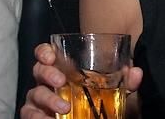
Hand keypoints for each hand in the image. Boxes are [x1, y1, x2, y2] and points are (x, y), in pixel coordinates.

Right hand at [21, 43, 143, 118]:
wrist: (97, 118)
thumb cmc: (100, 102)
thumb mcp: (116, 92)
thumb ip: (125, 81)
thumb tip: (135, 72)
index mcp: (64, 70)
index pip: (46, 54)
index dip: (44, 52)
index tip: (51, 56)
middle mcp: (48, 82)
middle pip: (38, 70)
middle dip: (47, 73)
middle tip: (61, 81)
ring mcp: (40, 99)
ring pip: (34, 93)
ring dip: (47, 99)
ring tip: (64, 107)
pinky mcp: (36, 115)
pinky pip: (28, 113)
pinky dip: (35, 116)